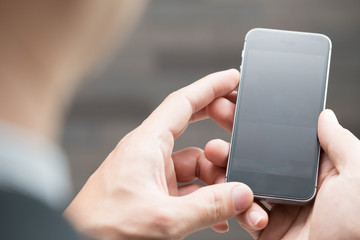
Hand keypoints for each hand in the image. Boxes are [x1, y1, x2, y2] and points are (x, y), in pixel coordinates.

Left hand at [63, 69, 261, 238]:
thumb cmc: (103, 229)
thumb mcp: (164, 219)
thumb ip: (207, 206)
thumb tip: (241, 194)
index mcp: (146, 145)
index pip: (182, 103)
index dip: (210, 87)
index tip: (232, 79)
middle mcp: (149, 156)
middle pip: (195, 137)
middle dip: (222, 145)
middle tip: (244, 151)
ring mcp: (151, 177)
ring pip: (195, 169)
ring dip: (217, 184)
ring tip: (236, 202)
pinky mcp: (152, 196)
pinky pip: (186, 190)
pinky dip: (204, 199)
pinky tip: (219, 216)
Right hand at [208, 104, 359, 238]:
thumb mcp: (358, 174)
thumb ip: (340, 143)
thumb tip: (325, 116)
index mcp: (318, 170)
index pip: (283, 138)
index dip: (261, 120)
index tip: (242, 102)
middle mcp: (295, 186)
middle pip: (258, 155)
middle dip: (235, 133)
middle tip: (217, 112)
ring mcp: (278, 206)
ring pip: (243, 180)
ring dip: (225, 165)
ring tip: (214, 152)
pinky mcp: (265, 227)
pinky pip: (242, 209)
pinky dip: (233, 200)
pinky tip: (235, 193)